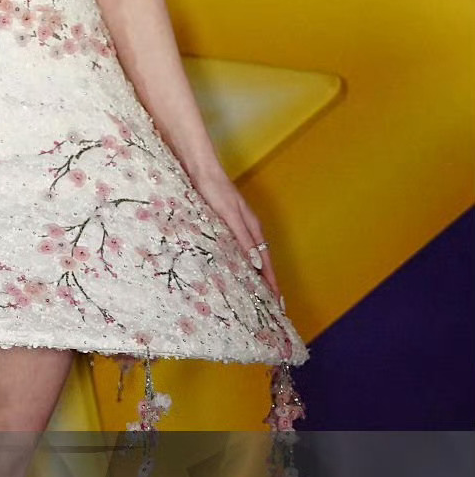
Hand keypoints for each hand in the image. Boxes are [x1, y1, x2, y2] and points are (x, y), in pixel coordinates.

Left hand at [191, 166, 279, 297]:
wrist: (199, 169)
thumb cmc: (215, 189)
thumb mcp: (229, 215)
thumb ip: (243, 238)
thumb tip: (257, 263)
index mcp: (252, 229)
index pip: (266, 262)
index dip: (272, 282)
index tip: (278, 302)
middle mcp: (246, 230)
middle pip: (261, 262)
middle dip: (267, 284)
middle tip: (269, 306)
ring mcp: (235, 229)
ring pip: (248, 258)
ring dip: (253, 276)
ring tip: (254, 296)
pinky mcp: (221, 226)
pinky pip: (234, 251)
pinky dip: (238, 265)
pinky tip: (232, 273)